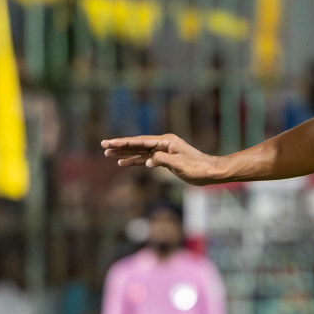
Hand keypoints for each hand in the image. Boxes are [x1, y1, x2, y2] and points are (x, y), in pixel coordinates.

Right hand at [101, 133, 217, 184]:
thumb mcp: (180, 164)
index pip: (140, 141)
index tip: (110, 143)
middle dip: (120, 146)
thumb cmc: (198, 168)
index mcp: (166, 141)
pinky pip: (145, 159)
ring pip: (139, 152)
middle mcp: (163, 144)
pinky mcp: (164, 160)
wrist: (210, 172)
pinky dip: (134, 161)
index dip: (124, 143)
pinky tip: (123, 163)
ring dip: (124, 153)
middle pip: (137, 144)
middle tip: (103, 146)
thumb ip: (163, 160)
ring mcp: (162, 151)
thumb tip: (148, 161)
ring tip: (108, 155)